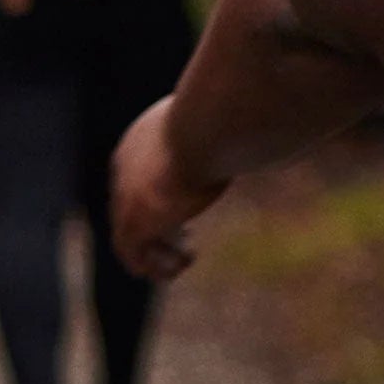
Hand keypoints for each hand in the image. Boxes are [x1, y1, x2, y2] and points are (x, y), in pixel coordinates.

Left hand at [111, 97, 229, 281]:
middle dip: (159, 221)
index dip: (162, 192)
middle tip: (185, 235)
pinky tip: (184, 265)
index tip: (185, 204)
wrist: (204, 130)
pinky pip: (135, 255)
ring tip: (187, 258)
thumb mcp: (222, 120)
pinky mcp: (133, 223)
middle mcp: (125, 167)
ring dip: (159, 247)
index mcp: (141, 138)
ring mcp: (123, 196)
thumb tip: (259, 123)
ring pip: (131, 232)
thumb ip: (228, 129)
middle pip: (132, 203)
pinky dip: (157, 264)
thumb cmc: (222, 118)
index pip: (139, 172)